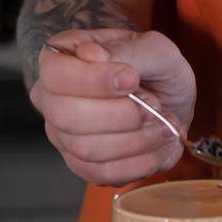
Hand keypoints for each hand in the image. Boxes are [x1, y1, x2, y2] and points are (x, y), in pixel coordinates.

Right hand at [29, 27, 196, 185]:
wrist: (170, 100)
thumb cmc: (156, 68)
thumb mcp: (153, 48)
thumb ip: (125, 51)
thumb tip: (90, 54)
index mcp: (61, 59)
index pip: (56, 75)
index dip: (93, 81)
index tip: (131, 79)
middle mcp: (52, 99)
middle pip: (66, 117)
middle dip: (120, 115)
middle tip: (155, 106)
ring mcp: (63, 136)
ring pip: (87, 149)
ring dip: (136, 140)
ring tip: (164, 123)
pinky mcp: (82, 165)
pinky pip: (103, 173)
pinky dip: (140, 162)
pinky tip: (159, 144)